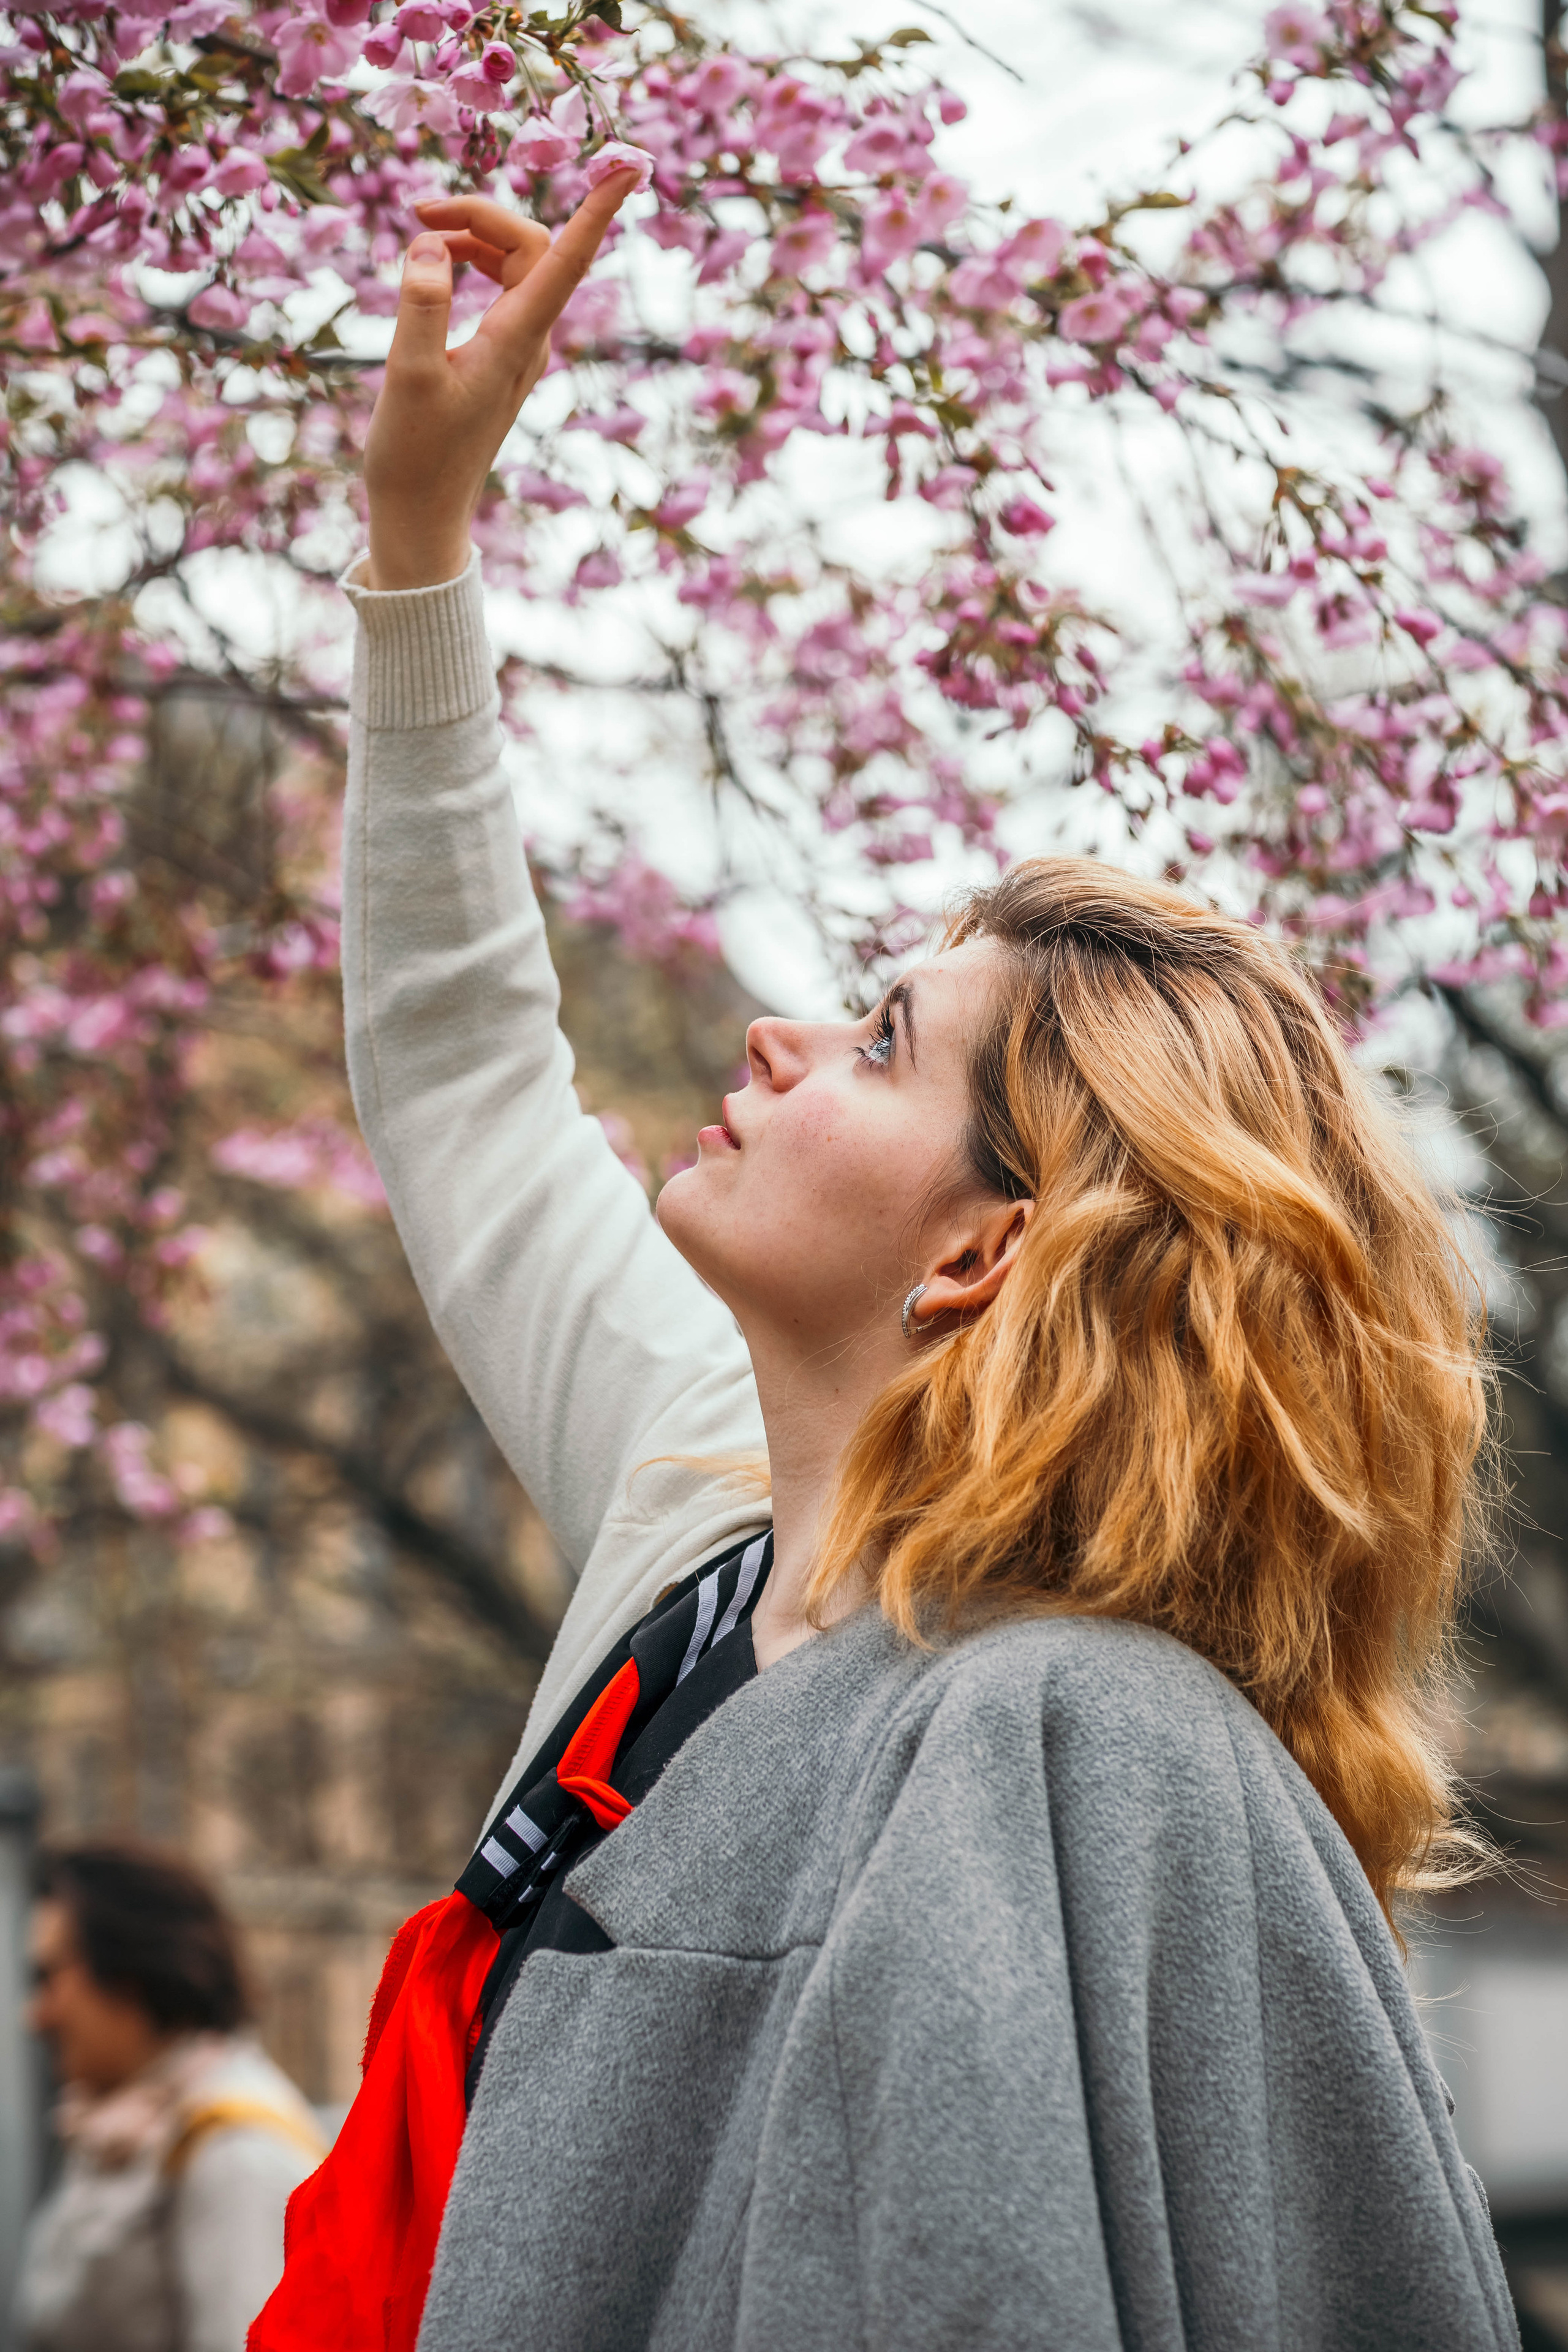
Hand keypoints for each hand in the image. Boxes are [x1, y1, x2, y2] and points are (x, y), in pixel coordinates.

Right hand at [362, 177, 638, 591]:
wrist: (422, 516)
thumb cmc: (415, 456)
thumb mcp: (406, 377)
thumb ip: (421, 304)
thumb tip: (433, 244)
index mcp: (518, 342)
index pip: (568, 260)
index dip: (599, 210)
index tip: (629, 166)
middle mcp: (530, 341)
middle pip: (532, 247)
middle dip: (483, 214)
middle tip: (419, 212)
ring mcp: (518, 351)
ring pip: (515, 265)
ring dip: (472, 237)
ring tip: (417, 235)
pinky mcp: (499, 359)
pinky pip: (500, 290)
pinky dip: (469, 264)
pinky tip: (432, 268)